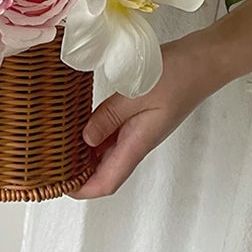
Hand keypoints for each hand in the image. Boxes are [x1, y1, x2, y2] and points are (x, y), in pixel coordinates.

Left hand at [71, 33, 225, 199]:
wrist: (202, 62)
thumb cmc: (174, 76)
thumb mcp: (135, 94)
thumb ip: (109, 116)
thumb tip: (85, 139)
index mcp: (137, 144)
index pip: (106, 183)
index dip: (81, 189)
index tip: (57, 184)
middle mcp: (137, 143)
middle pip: (104, 172)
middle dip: (77, 174)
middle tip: (49, 162)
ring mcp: (139, 130)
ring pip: (107, 153)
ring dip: (84, 154)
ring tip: (56, 143)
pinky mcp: (140, 117)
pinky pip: (113, 134)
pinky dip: (94, 134)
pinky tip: (79, 121)